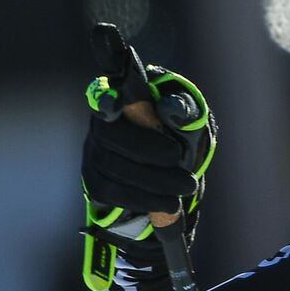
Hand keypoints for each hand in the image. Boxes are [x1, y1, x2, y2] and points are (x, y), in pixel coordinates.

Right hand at [80, 24, 215, 290]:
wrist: (176, 178)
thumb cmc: (183, 135)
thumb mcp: (193, 121)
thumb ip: (185, 110)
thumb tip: (170, 107)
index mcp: (126, 95)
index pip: (108, 86)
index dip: (105, 90)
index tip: (115, 98)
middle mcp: (103, 120)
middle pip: (111, 133)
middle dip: (146, 148)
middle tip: (179, 158)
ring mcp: (96, 151)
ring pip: (113, 166)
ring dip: (151, 179)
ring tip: (185, 187)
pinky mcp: (96, 180)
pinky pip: (113, 191)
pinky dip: (143, 198)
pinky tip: (168, 204)